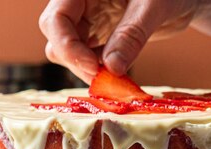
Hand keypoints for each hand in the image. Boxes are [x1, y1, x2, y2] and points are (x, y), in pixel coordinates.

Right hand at [39, 0, 199, 82]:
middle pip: (57, 38)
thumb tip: (112, 68)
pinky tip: (119, 74)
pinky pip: (87, 57)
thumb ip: (132, 35)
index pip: (55, 19)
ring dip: (88, 70)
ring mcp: (87, 19)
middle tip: (107, 79)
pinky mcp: (98, 35)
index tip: (95, 67)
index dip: (69, 47)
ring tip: (118, 79)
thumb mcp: (154, 6)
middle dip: (78, 62)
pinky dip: (99, 70)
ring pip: (69, 52)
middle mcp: (79, 2)